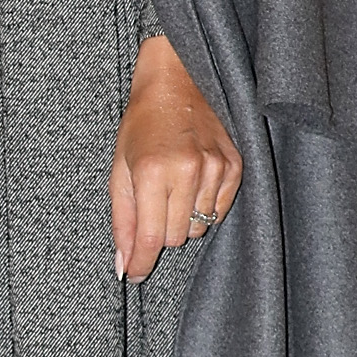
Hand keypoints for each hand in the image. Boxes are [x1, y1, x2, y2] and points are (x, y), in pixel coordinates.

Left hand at [110, 33, 241, 284]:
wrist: (178, 81)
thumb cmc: (142, 124)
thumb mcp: (120, 170)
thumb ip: (122, 220)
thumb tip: (123, 265)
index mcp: (152, 171)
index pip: (150, 238)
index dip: (141, 263)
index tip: (134, 275)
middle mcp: (187, 171)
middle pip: (174, 238)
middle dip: (158, 230)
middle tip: (152, 201)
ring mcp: (216, 169)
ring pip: (197, 228)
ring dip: (182, 218)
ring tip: (173, 188)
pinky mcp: (236, 167)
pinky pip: (219, 212)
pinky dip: (203, 207)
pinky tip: (193, 183)